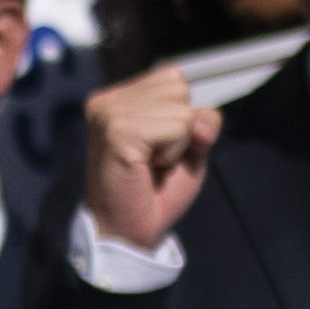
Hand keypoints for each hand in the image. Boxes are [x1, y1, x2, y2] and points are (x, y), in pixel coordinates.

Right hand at [80, 61, 221, 253]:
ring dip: (177, 143)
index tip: (157, 146)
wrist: (128, 232)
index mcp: (116, 99)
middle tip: (154, 158)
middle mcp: (108, 101)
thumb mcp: (188, 148)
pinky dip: (174, 152)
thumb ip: (201, 122)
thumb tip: (200, 118)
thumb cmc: (153, 192)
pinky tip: (148, 168)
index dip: (181, 113)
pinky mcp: (118, 131)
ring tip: (150, 164)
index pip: (173, 77)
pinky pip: (178, 127)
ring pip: (182, 108)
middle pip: (179, 86)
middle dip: (180, 126)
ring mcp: (110, 114)